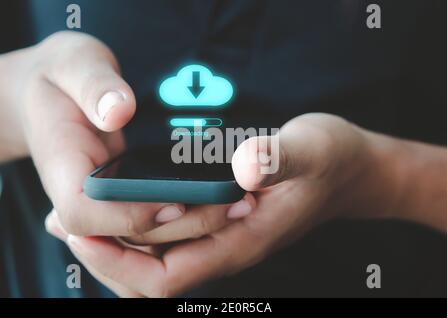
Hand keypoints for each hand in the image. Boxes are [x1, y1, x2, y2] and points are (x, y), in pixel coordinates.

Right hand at [0, 31, 254, 241]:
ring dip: (192, 226)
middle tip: (235, 203)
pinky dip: (189, 215)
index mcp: (63, 166)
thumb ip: (93, 85)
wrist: (51, 91)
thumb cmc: (59, 76)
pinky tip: (224, 199)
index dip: (126, 216)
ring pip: (146, 234)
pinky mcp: (126, 193)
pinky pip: (156, 216)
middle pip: (128, 233)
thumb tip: (118, 111)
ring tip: (241, 203)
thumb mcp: (72, 62)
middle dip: (182, 224)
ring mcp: (107, 198)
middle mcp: (86, 192)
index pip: (84, 213)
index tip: (173, 203)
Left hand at [46, 113, 375, 296]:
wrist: (350, 171)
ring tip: (77, 216)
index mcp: (244, 238)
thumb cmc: (331, 161)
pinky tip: (121, 208)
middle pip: (150, 279)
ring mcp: (224, 238)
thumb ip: (278, 159)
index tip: (81, 227)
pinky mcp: (222, 223)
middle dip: (102, 255)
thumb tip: (243, 166)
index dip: (118, 258)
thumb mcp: (312, 149)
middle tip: (63, 219)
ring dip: (114, 246)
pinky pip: (169, 243)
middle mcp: (228, 247)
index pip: (167, 274)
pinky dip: (136, 232)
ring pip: (155, 265)